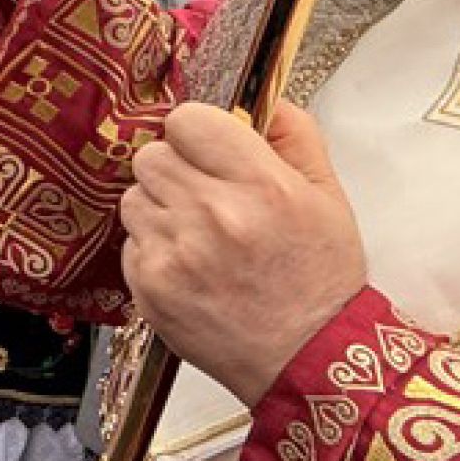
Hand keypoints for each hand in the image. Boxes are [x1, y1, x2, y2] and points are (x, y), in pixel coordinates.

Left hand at [119, 103, 366, 406]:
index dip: (196, 132)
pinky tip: (189, 268)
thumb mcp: (329, 198)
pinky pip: (130, 242)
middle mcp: (213, 214)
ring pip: (134, 197)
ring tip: (198, 235)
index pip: (187, 120)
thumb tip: (263, 101)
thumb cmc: (320, 281)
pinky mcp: (151, 287)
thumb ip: (296, 136)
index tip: (207, 149)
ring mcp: (176, 253)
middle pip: (152, 155)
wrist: (307, 360)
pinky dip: (153, 250)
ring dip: (159, 208)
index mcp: (261, 184)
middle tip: (202, 195)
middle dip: (175, 169)